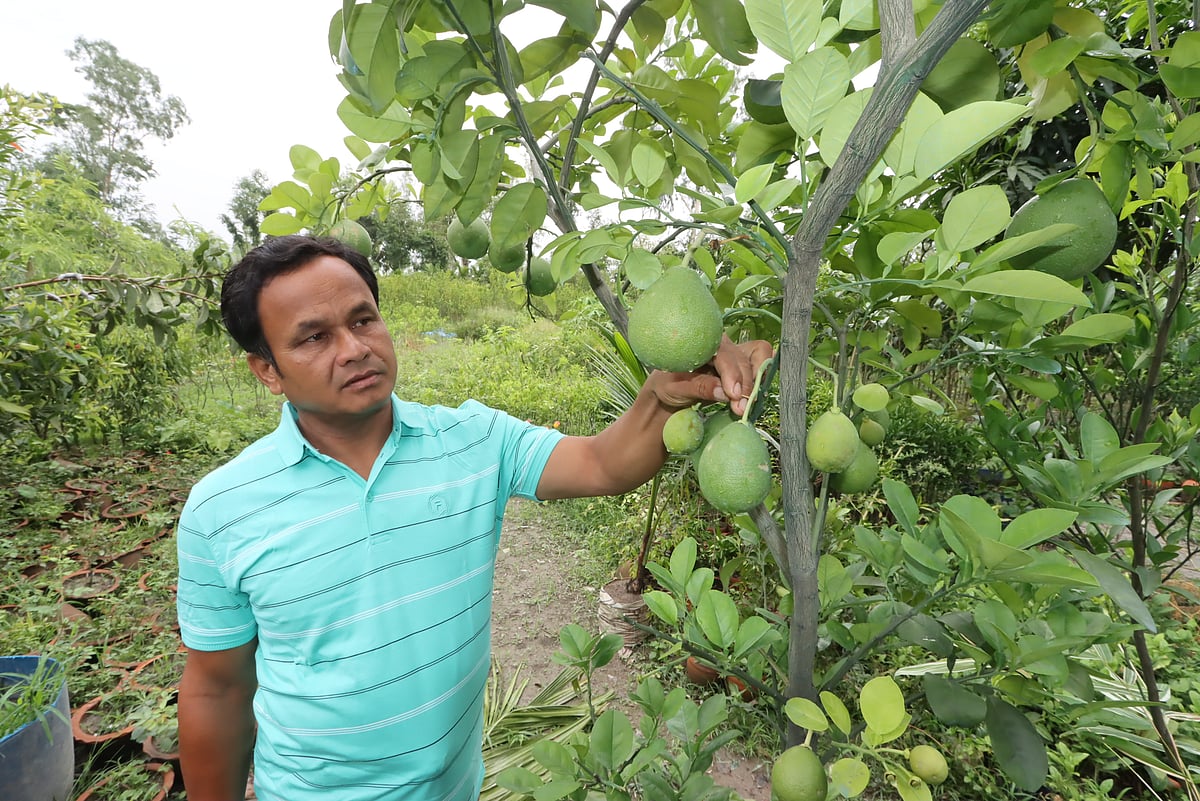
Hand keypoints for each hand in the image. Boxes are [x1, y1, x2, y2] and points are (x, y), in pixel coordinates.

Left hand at [648, 335, 774, 416]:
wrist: (669, 393)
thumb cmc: (668, 385)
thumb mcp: (676, 387)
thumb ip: (700, 388)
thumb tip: (723, 393)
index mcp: (703, 342)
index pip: (725, 354)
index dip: (732, 374)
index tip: (733, 394)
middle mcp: (722, 344)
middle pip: (744, 359)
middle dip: (746, 385)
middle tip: (740, 408)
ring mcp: (734, 355)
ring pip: (758, 358)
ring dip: (755, 383)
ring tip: (745, 406)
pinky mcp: (742, 368)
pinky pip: (759, 367)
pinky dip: (758, 383)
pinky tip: (749, 399)